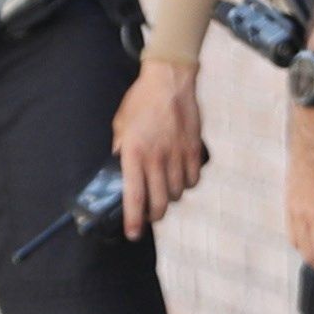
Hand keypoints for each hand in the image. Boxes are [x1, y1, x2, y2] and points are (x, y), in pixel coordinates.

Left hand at [111, 55, 207, 234]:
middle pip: (160, 202)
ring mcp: (177, 154)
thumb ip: (120, 149)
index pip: (134, 196)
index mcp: (134, 153)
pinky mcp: (193, 149)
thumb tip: (120, 168)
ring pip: (177, 193)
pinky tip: (180, 178)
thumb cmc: (141, 101)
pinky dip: (186, 184)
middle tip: (150, 215)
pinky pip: (192, 179)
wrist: (169, 80)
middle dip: (154, 215)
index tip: (133, 233)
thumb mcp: (120, 125)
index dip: (133, 220)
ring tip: (164, 192)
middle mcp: (156, 158)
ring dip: (170, 198)